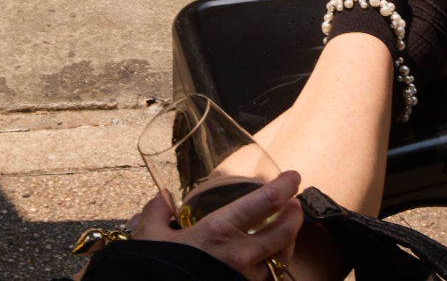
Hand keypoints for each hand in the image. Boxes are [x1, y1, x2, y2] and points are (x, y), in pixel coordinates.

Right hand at [131, 171, 303, 280]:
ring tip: (287, 229)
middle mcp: (240, 255)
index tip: (293, 176)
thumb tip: (161, 200)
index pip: (267, 202)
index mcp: (220, 231)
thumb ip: (157, 213)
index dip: (286, 186)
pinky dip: (274, 266)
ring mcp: (245, 279)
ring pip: (283, 258)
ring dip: (289, 241)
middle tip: (295, 203)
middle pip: (286, 231)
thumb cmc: (156, 270)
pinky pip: (269, 278)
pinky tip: (269, 260)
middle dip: (296, 214)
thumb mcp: (150, 237)